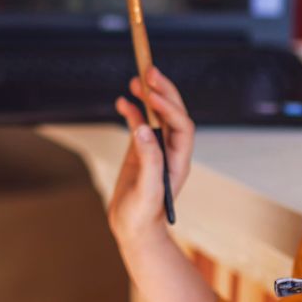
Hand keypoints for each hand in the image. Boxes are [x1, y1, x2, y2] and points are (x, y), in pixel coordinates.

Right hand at [107, 66, 194, 243]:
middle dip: (163, 91)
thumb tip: (144, 127)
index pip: (181, 126)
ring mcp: (155, 149)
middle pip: (173, 113)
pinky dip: (131, 111)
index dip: (169, 107)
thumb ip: (148, 159)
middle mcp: (170, 151)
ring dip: (148, 96)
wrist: (134, 230)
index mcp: (178, 160)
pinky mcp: (140, 151)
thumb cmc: (142, 215)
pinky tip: (121, 101)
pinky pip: (139, 124)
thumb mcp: (147, 190)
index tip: (152, 94)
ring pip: (156, 115)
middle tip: (150, 71)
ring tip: (136, 79)